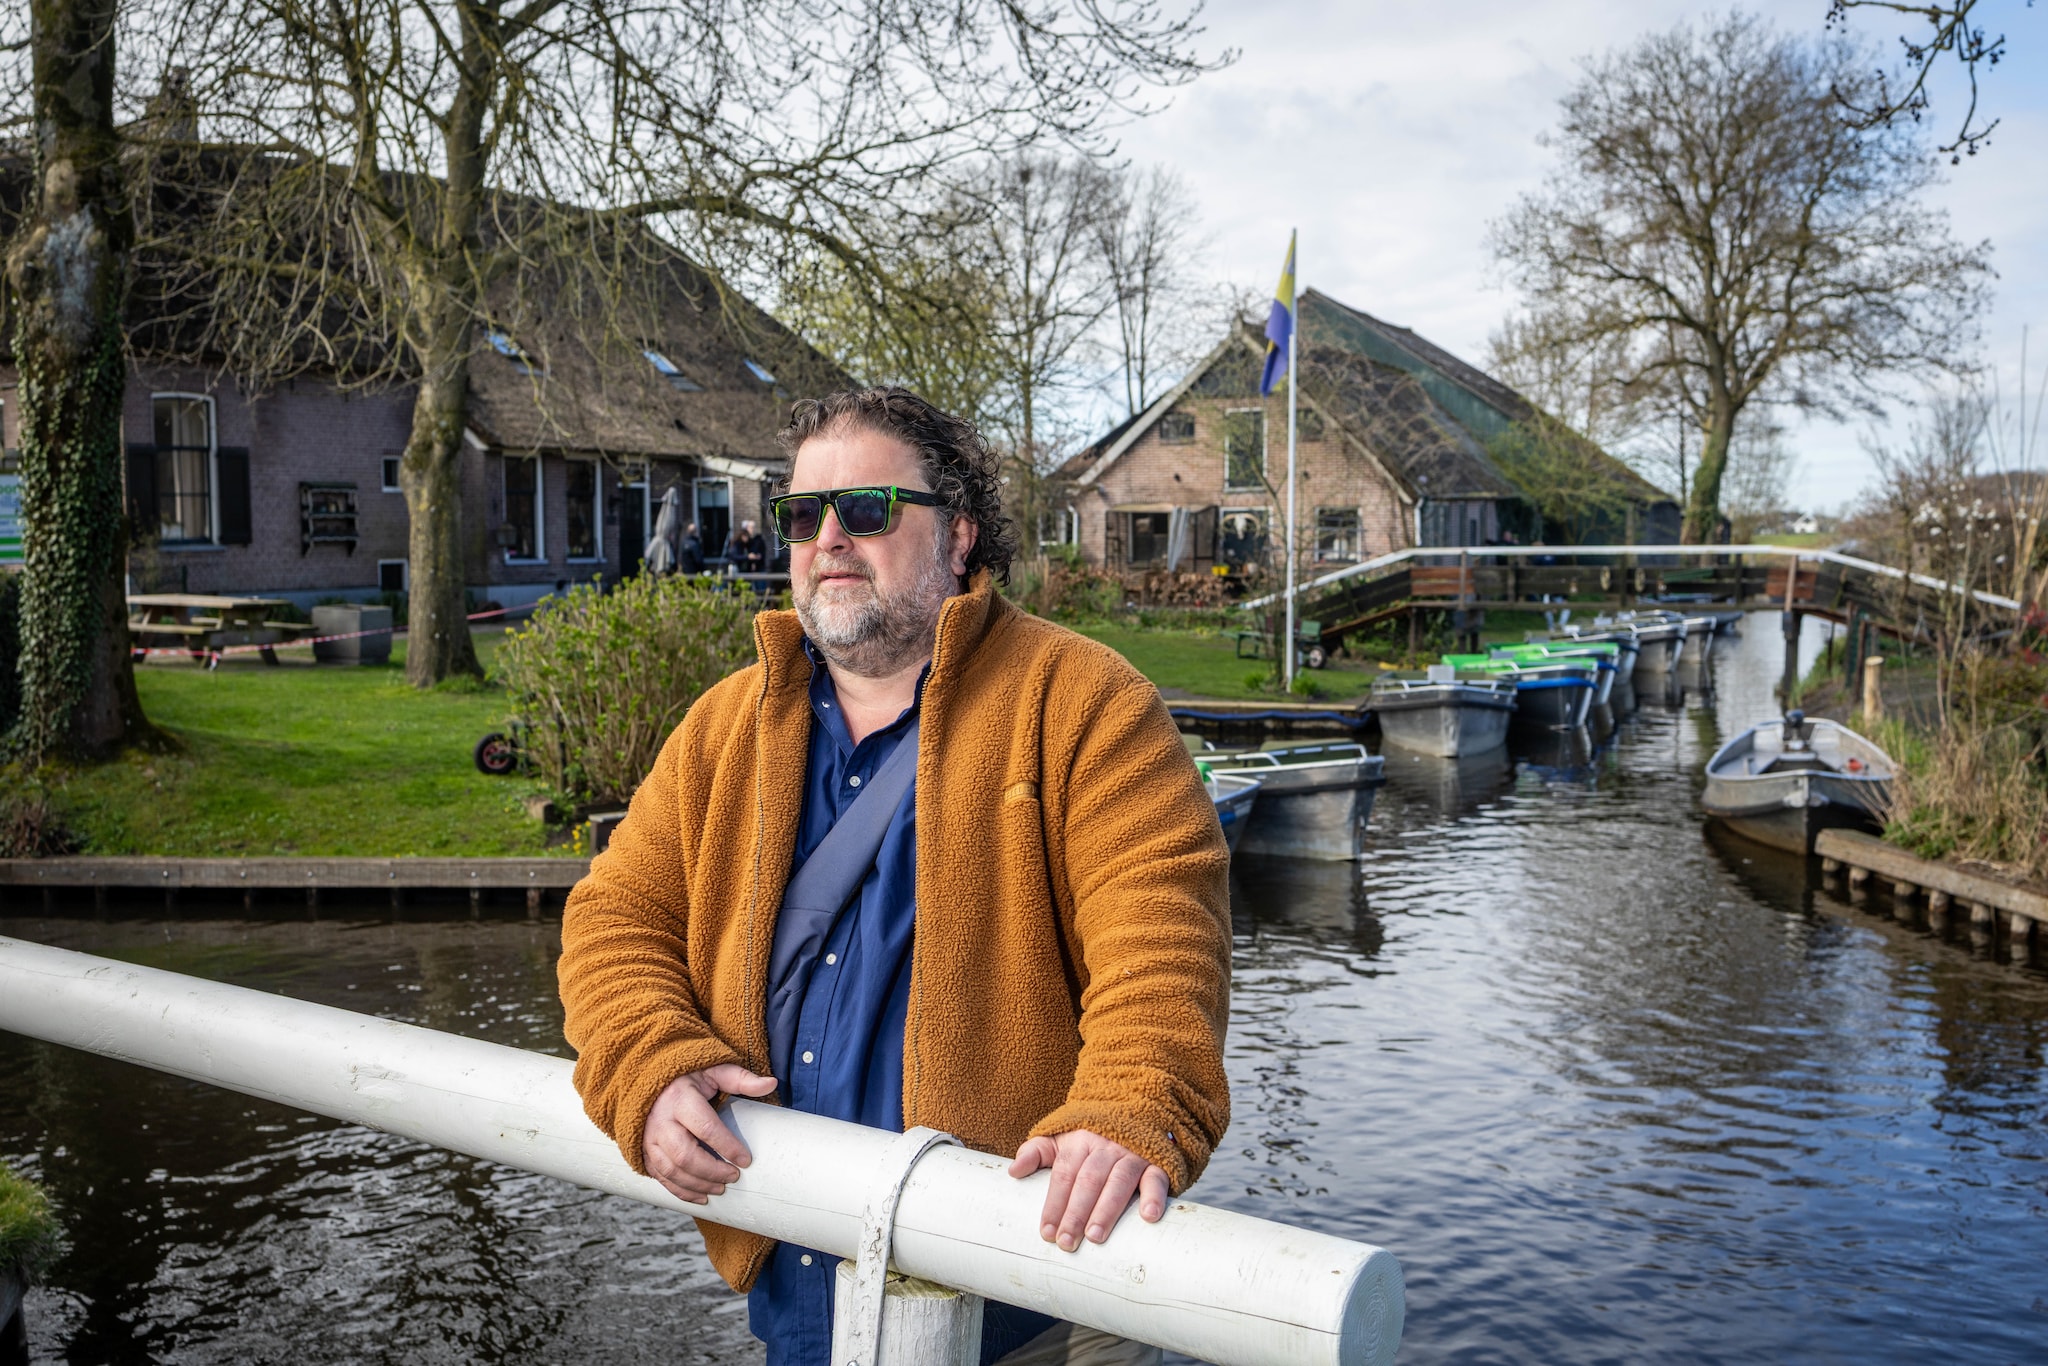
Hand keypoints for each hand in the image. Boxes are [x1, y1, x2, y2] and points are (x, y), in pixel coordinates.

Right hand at [641, 1063, 777, 1204]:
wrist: (650, 1083)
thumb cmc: (689, 1078)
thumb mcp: (714, 1072)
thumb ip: (741, 1079)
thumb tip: (771, 1083)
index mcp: (680, 1099)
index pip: (705, 1127)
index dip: (727, 1146)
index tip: (746, 1160)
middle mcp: (661, 1120)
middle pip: (685, 1155)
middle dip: (713, 1171)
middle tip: (734, 1177)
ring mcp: (650, 1138)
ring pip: (672, 1170)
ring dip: (698, 1185)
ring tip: (721, 1188)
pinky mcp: (645, 1152)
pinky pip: (661, 1177)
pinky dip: (682, 1191)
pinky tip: (701, 1196)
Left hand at [1008, 1129, 1169, 1251]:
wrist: (1135, 1109)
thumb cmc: (1093, 1135)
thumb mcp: (1062, 1137)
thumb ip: (1036, 1152)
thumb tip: (1013, 1172)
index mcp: (1080, 1142)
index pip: (1064, 1174)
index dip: (1054, 1203)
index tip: (1046, 1232)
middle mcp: (1106, 1147)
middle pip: (1088, 1181)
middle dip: (1076, 1213)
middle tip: (1067, 1242)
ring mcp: (1132, 1154)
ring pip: (1118, 1181)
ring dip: (1107, 1210)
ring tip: (1095, 1236)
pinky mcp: (1157, 1162)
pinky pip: (1156, 1177)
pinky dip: (1154, 1196)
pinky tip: (1149, 1216)